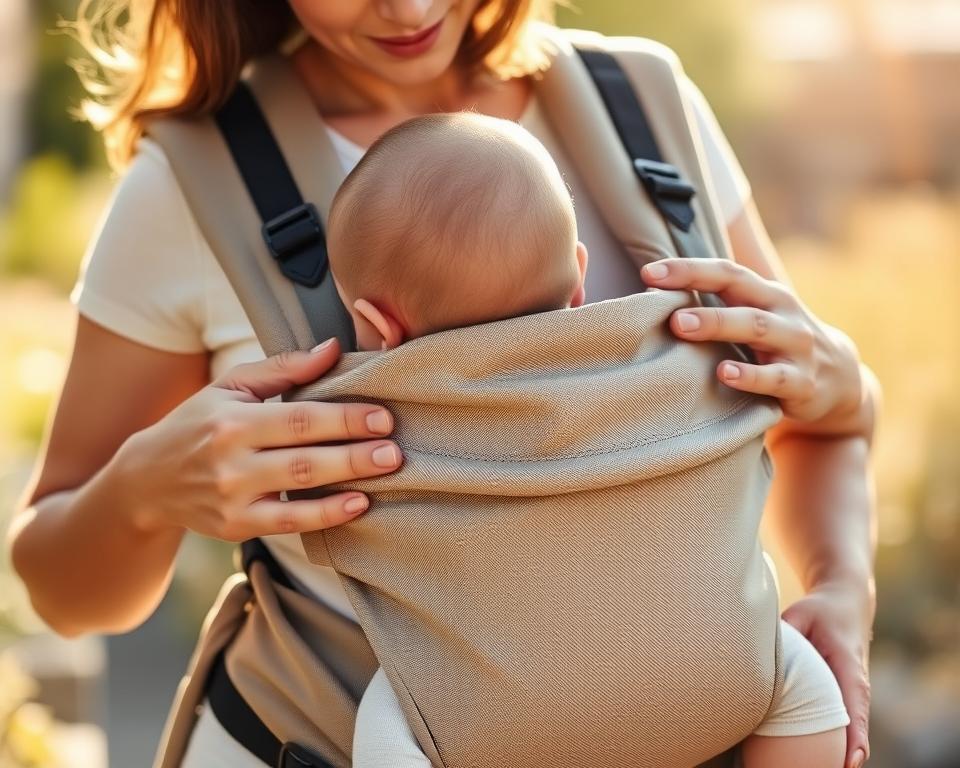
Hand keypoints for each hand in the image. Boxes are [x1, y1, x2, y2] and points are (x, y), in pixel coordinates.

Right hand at [121, 337, 402, 539]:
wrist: (147, 480)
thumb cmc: (198, 423)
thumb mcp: (231, 387)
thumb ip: (283, 368)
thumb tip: (333, 349)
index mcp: (232, 420)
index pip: (300, 418)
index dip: (345, 418)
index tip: (383, 416)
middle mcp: (231, 461)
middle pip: (305, 457)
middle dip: (355, 453)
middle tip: (396, 448)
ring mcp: (233, 498)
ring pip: (300, 491)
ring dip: (348, 482)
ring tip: (388, 472)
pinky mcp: (237, 527)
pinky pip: (289, 523)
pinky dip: (325, 516)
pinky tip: (358, 505)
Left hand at [640, 259, 865, 433]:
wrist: (840, 379)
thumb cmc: (775, 343)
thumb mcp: (753, 318)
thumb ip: (715, 306)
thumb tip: (650, 295)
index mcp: (765, 293)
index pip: (726, 273)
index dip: (688, 269)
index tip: (649, 272)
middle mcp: (782, 313)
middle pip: (740, 297)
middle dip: (701, 298)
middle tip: (666, 308)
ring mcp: (795, 346)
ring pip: (757, 329)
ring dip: (718, 325)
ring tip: (682, 327)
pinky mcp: (803, 382)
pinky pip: (775, 377)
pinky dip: (750, 375)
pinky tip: (724, 374)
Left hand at [782, 580, 874, 767]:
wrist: (847, 603)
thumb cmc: (821, 611)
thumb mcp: (801, 614)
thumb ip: (784, 633)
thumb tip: (757, 649)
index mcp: (848, 668)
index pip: (855, 708)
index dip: (853, 738)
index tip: (849, 763)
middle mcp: (856, 687)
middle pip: (854, 730)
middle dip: (845, 757)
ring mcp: (852, 695)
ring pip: (848, 731)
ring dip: (838, 753)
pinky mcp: (843, 696)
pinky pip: (839, 723)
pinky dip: (831, 743)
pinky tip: (811, 759)